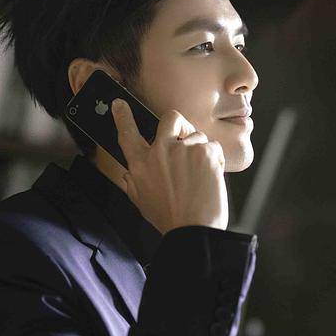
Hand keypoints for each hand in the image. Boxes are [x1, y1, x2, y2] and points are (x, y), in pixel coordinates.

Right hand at [110, 99, 228, 231]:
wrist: (193, 230)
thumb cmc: (170, 219)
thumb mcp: (142, 201)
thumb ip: (134, 182)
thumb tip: (130, 173)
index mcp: (140, 165)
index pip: (127, 133)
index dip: (123, 116)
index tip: (120, 104)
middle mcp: (159, 152)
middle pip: (170, 119)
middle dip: (179, 124)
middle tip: (184, 138)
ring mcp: (183, 149)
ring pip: (197, 137)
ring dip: (200, 152)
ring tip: (199, 177)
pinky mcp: (205, 152)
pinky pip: (213, 147)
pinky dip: (215, 160)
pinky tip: (210, 177)